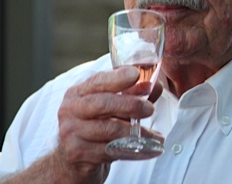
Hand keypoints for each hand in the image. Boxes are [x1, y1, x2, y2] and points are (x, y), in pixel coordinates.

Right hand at [53, 67, 162, 181]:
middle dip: (130, 105)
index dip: (118, 77)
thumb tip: (156, 85)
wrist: (71, 161)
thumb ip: (133, 93)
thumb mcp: (111, 105)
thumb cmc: (96, 125)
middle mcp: (70, 110)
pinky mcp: (77, 154)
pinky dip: (134, 151)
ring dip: (137, 133)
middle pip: (101, 104)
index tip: (136, 74)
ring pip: (109, 130)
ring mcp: (71, 133)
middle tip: (150, 109)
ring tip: (157, 136)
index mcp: (78, 93)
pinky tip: (149, 150)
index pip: (98, 81)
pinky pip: (111, 151)